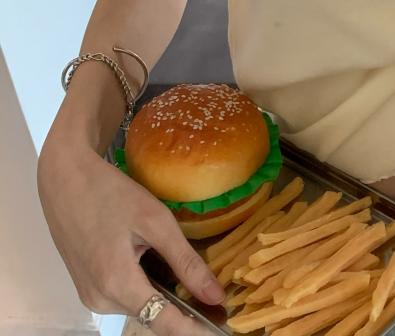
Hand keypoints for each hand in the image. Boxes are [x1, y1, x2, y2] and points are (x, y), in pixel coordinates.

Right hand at [37, 138, 224, 334]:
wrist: (65, 180)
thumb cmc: (112, 194)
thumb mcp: (156, 222)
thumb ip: (186, 262)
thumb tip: (216, 296)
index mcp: (117, 285)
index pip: (164, 324)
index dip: (195, 330)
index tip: (223, 325)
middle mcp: (100, 300)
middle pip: (152, 316)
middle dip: (184, 310)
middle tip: (215, 294)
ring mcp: (90, 296)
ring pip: (140, 306)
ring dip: (165, 296)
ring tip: (191, 275)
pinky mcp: (87, 287)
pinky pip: (125, 295)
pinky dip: (147, 286)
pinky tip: (159, 264)